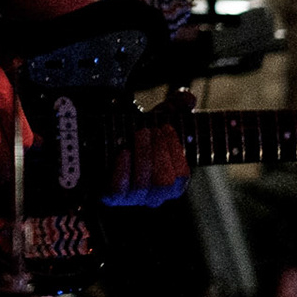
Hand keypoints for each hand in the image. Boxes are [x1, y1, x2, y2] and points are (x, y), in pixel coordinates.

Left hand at [103, 89, 192, 206]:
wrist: (108, 144)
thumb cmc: (140, 136)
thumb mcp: (159, 119)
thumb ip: (177, 106)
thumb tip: (187, 97)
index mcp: (174, 184)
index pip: (182, 176)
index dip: (174, 151)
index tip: (165, 128)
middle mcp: (156, 196)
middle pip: (164, 182)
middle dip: (157, 152)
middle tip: (147, 130)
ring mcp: (134, 199)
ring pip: (143, 184)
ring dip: (141, 155)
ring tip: (137, 134)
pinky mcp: (112, 197)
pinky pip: (119, 190)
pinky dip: (123, 169)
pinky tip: (123, 151)